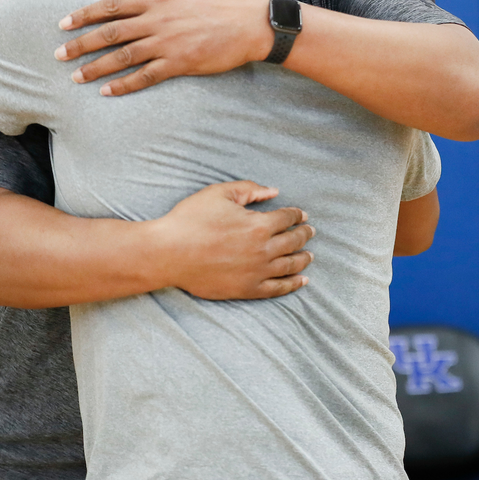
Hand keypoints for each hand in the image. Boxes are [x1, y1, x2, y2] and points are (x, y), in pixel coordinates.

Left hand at [55, 0, 271, 94]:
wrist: (251, 24)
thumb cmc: (222, 1)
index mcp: (157, 0)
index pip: (112, 6)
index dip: (84, 14)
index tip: (64, 23)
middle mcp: (157, 21)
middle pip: (110, 32)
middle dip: (81, 44)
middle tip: (59, 54)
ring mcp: (167, 44)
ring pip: (123, 57)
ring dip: (96, 67)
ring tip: (76, 77)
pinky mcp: (179, 64)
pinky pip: (145, 77)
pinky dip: (124, 85)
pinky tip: (107, 92)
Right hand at [152, 180, 313, 299]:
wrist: (168, 253)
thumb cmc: (191, 220)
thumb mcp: (219, 193)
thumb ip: (250, 189)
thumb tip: (273, 191)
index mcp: (258, 224)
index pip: (287, 218)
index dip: (297, 215)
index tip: (302, 215)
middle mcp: (263, 250)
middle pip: (293, 241)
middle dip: (304, 234)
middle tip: (310, 232)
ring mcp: (256, 272)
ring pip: (290, 266)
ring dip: (303, 259)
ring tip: (309, 256)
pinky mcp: (247, 290)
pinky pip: (277, 289)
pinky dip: (292, 284)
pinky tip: (302, 281)